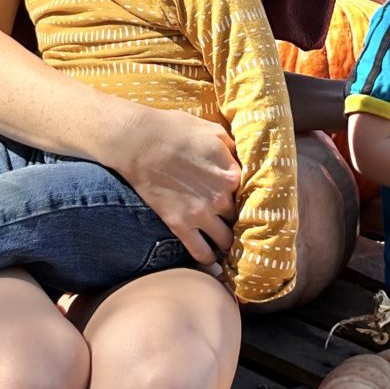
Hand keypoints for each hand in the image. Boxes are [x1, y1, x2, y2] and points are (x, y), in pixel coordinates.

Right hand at [112, 107, 240, 265]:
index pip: (252, 195)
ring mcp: (201, 213)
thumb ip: (233, 150)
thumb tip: (243, 164)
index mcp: (232, 172)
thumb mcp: (213, 130)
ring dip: (226, 243)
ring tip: (224, 242)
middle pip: (240, 218)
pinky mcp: (180, 225)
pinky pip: (202, 253)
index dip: (248, 198)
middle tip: (233, 223)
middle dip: (237, 220)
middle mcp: (222, 196)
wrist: (137, 141)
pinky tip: (209, 256)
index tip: (243, 202)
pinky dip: (208, 258)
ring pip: (226, 241)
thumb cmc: (174, 130)